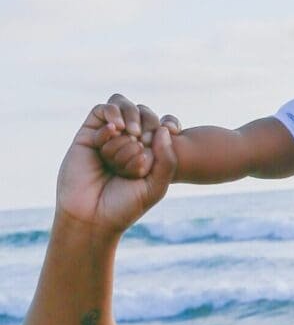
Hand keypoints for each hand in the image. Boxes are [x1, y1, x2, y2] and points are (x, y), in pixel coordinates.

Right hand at [59, 95, 179, 233]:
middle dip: (148, 125)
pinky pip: (100, 112)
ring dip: (131, 119)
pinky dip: (112, 117)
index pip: (163, 125)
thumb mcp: (156, 186)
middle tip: (143, 144)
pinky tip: (115, 132)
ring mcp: (108, 138)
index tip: (176, 131)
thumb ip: (167, 158)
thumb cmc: (126, 205)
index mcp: (149, 153)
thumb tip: (164, 129)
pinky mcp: (87, 136)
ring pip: (123, 108)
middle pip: (144, 114)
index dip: (170, 123)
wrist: (92, 216)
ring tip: (132, 135)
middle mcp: (129, 143)